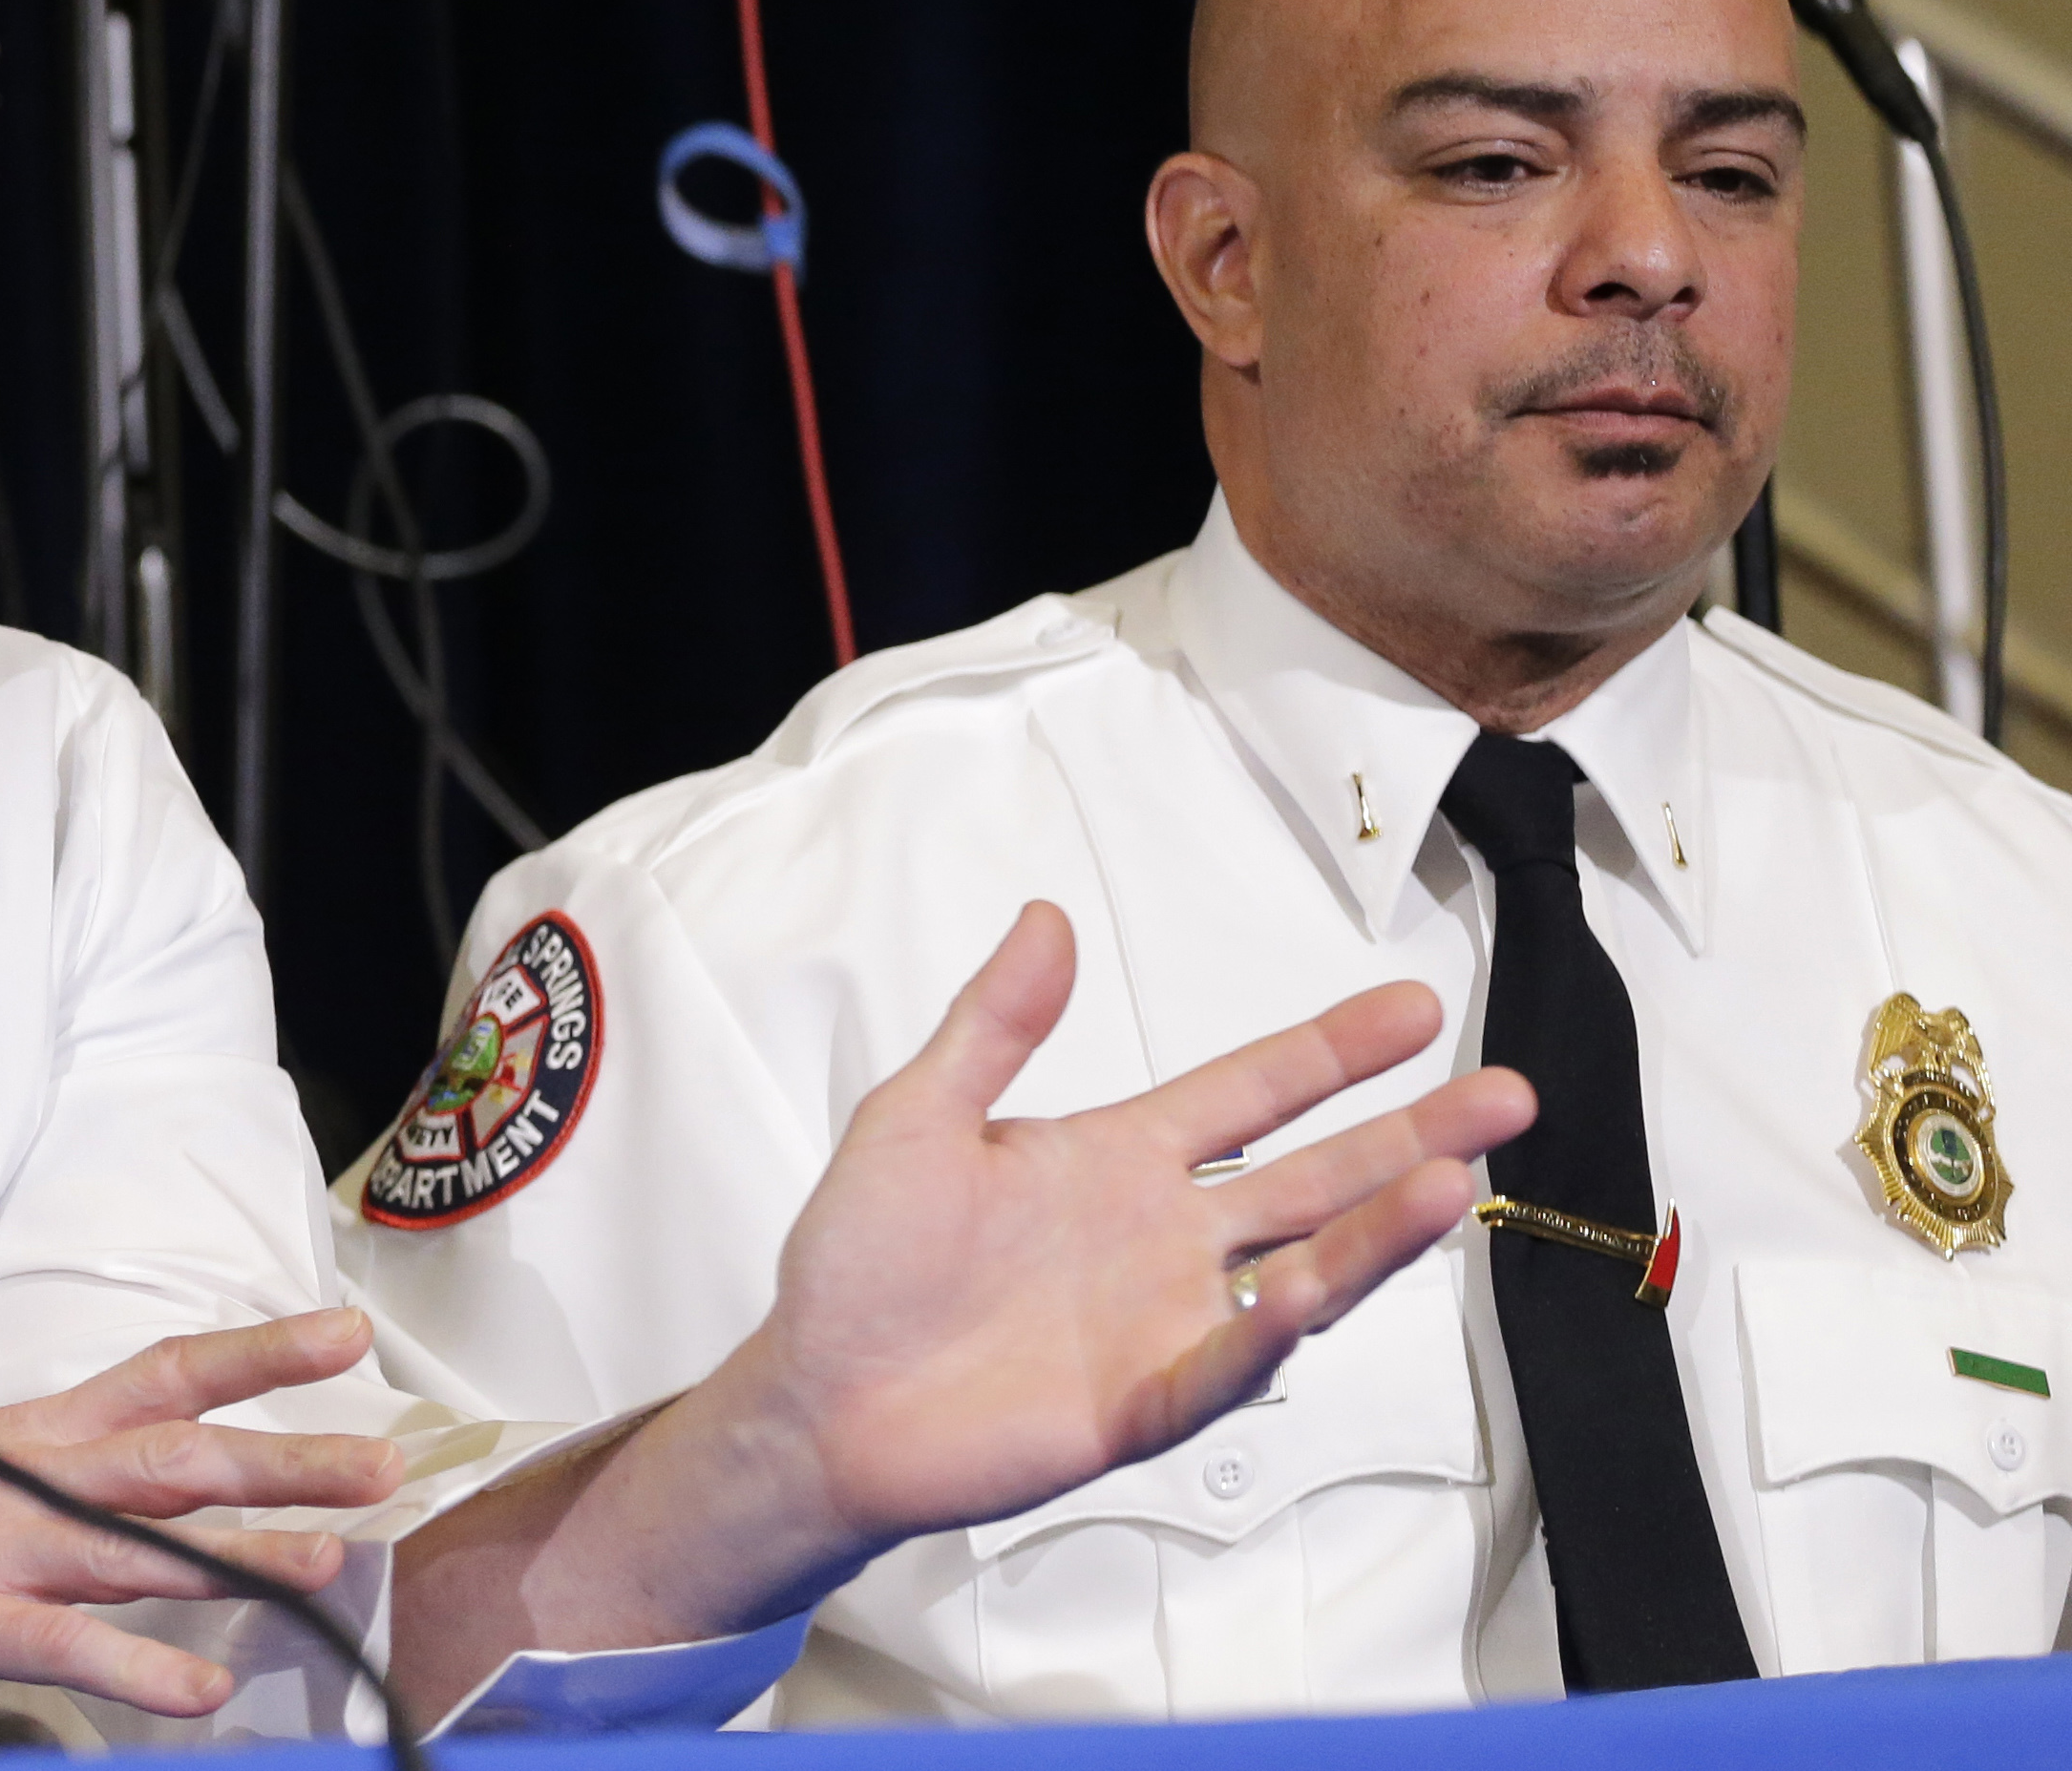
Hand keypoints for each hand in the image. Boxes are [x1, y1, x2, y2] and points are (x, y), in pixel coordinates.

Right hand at [0, 1308, 403, 1723]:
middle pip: (177, 1448)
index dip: (258, 1351)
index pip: (165, 1371)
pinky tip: (203, 1685)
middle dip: (285, 1452)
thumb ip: (74, 1485)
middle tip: (382, 1460)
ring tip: (330, 1561)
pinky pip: (67, 1644)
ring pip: (139, 1539)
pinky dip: (139, 1666)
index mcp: (37, 1430)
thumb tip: (175, 1502)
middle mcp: (28, 1471)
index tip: (345, 1337)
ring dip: (241, 1551)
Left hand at [718, 899, 1530, 1582]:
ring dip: (1374, 1232)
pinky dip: (1262, 1333)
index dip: (1332, 1053)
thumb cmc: (861, 1262)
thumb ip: (994, 1024)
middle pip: (1312, 1177)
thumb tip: (1045, 918)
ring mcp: (1161, 1321)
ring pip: (1297, 1270)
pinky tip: (1306, 1292)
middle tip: (1504, 1095)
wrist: (817, 1392)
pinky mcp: (1135, 1403)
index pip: (1252, 1093)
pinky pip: (1218, 1366)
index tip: (1415, 1010)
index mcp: (1116, 1158)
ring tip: (1453, 1182)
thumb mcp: (917, 1113)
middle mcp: (1160, 1238)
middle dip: (1409, 1137)